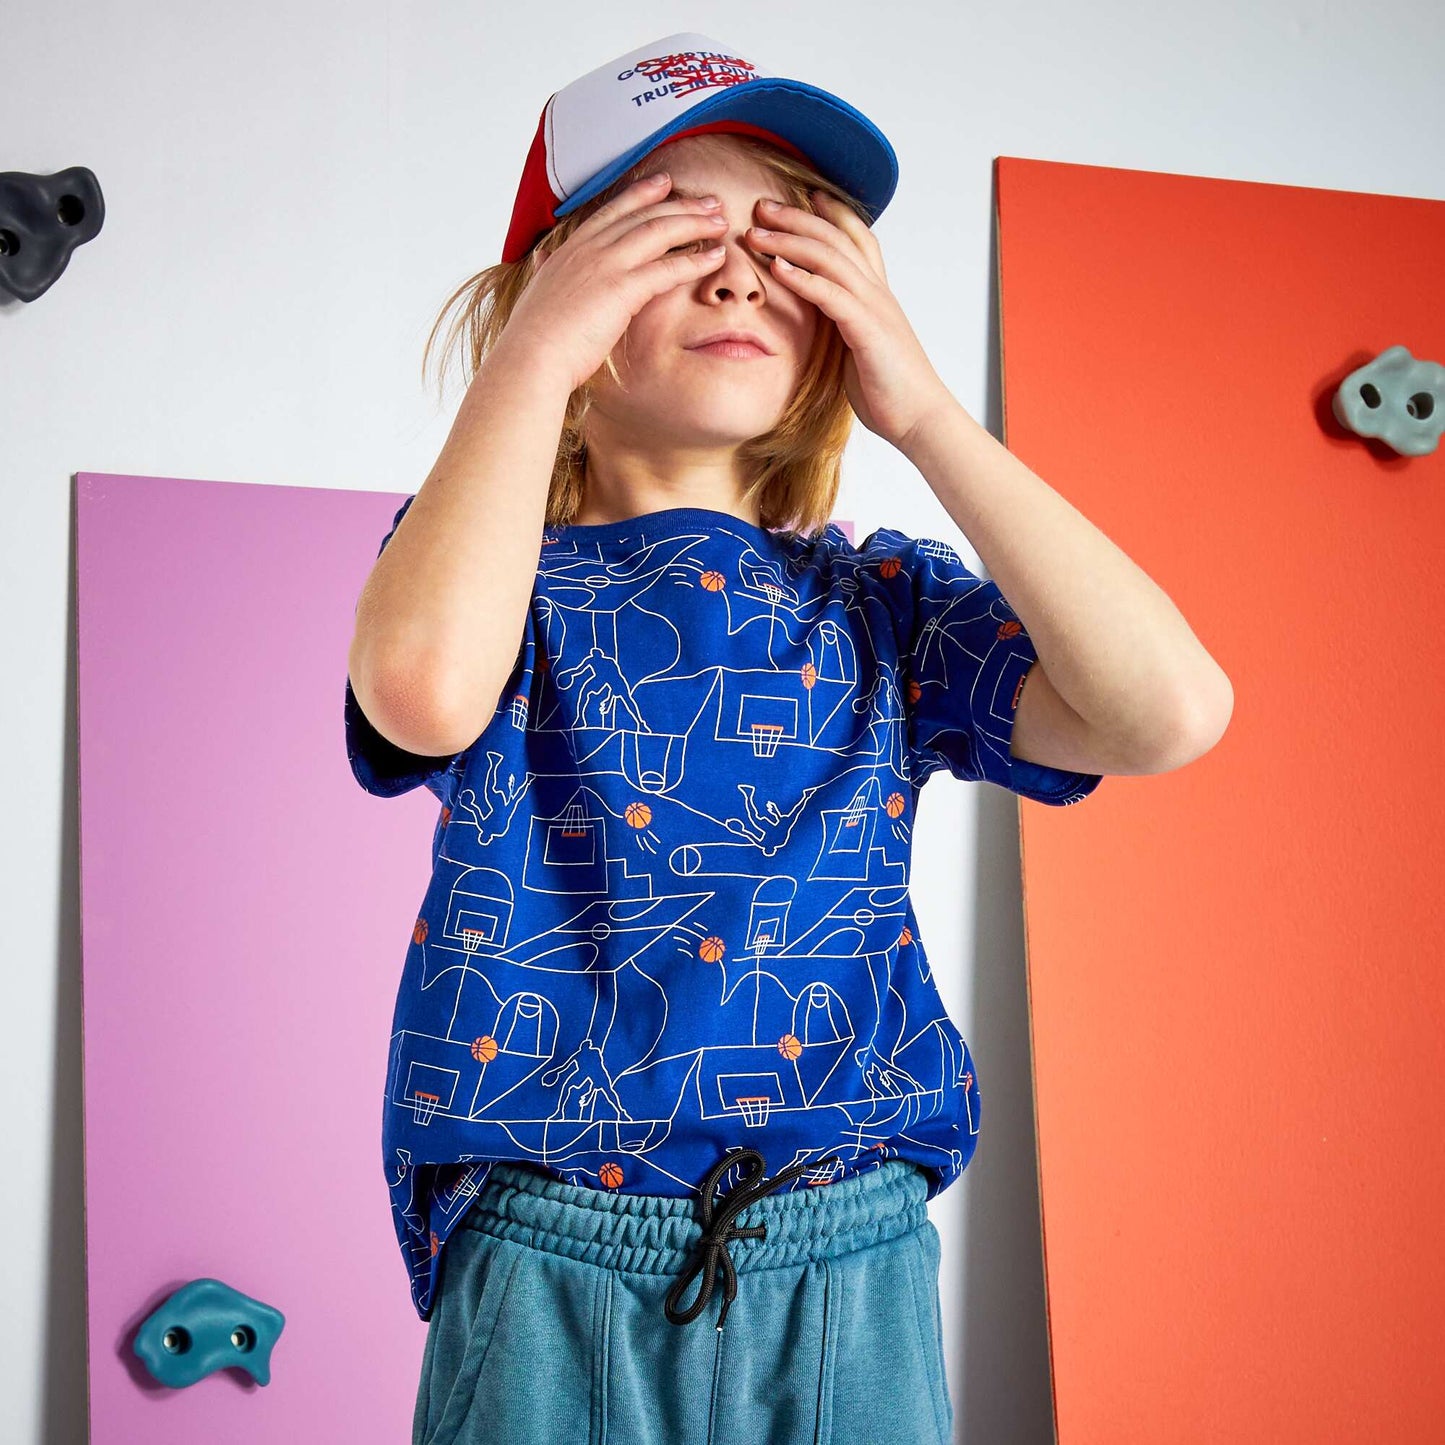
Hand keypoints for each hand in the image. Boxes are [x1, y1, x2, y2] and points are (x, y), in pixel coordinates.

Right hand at [497, 172, 733, 394]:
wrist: (530, 358)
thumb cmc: (534, 338)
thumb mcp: (538, 294)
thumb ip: (546, 272)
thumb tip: (542, 260)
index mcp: (570, 250)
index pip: (612, 211)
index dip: (641, 194)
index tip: (665, 183)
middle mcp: (589, 249)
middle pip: (643, 215)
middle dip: (680, 204)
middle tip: (709, 202)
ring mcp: (605, 265)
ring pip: (659, 232)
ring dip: (694, 224)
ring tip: (721, 223)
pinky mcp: (622, 289)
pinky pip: (667, 268)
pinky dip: (695, 260)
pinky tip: (716, 258)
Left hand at [744, 190, 953, 450]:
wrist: (920, 419)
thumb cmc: (889, 391)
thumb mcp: (860, 350)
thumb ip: (843, 327)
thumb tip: (821, 324)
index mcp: (878, 295)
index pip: (858, 239)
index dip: (832, 214)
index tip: (803, 197)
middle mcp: (878, 293)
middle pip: (837, 238)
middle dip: (797, 218)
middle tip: (761, 206)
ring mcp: (875, 309)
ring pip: (831, 259)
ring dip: (790, 242)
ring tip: (758, 232)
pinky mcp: (868, 331)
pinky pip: (832, 296)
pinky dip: (803, 279)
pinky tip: (777, 269)